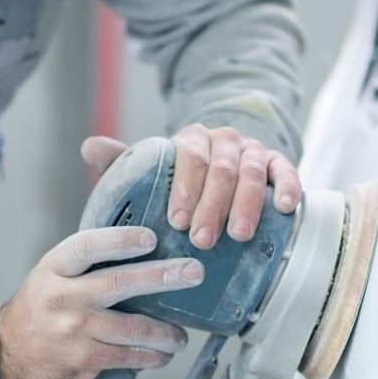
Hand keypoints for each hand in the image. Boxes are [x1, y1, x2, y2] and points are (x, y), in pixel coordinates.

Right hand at [0, 226, 205, 378]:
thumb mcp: (51, 275)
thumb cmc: (41, 308)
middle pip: (119, 283)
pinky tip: (163, 354)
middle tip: (194, 273)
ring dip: (165, 332)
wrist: (6, 354)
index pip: (88, 246)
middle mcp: (63, 297)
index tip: (151, 237)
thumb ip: (86, 263)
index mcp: (54, 268)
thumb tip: (143, 247)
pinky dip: (151, 355)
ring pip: (133, 327)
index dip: (121, 240)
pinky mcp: (84, 359)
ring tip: (181, 336)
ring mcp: (74, 330)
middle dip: (163, 277)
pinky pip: (127, 356)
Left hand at [82, 125, 299, 250]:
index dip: (185, 188)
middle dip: (212, 205)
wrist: (221, 173)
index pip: (190, 156)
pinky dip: (288, 187)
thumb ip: (122, 162)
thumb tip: (89, 146)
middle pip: (221, 169)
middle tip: (202, 239)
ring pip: (253, 172)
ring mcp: (253, 151)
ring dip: (246, 204)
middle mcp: (224, 141)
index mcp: (192, 139)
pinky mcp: (278, 164)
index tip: (177, 221)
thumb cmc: (180, 181)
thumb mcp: (151, 171)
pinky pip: (286, 171)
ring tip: (238, 235)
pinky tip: (285, 209)